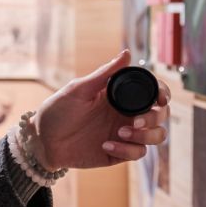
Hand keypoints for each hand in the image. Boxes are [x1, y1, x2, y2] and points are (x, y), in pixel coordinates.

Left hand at [32, 50, 172, 168]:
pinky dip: (127, 150)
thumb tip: (127, 53)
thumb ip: (105, 74)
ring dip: (145, 136)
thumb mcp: (79, 89)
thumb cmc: (57, 110)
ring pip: (156, 136)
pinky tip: (106, 145)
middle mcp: (126, 114)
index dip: (163, 93)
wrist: (41, 141)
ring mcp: (124, 134)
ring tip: (121, 134)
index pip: (152, 92)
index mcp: (120, 96)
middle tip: (135, 122)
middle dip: (155, 118)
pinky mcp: (118, 153)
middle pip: (160, 115)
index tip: (161, 98)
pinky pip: (137, 153)